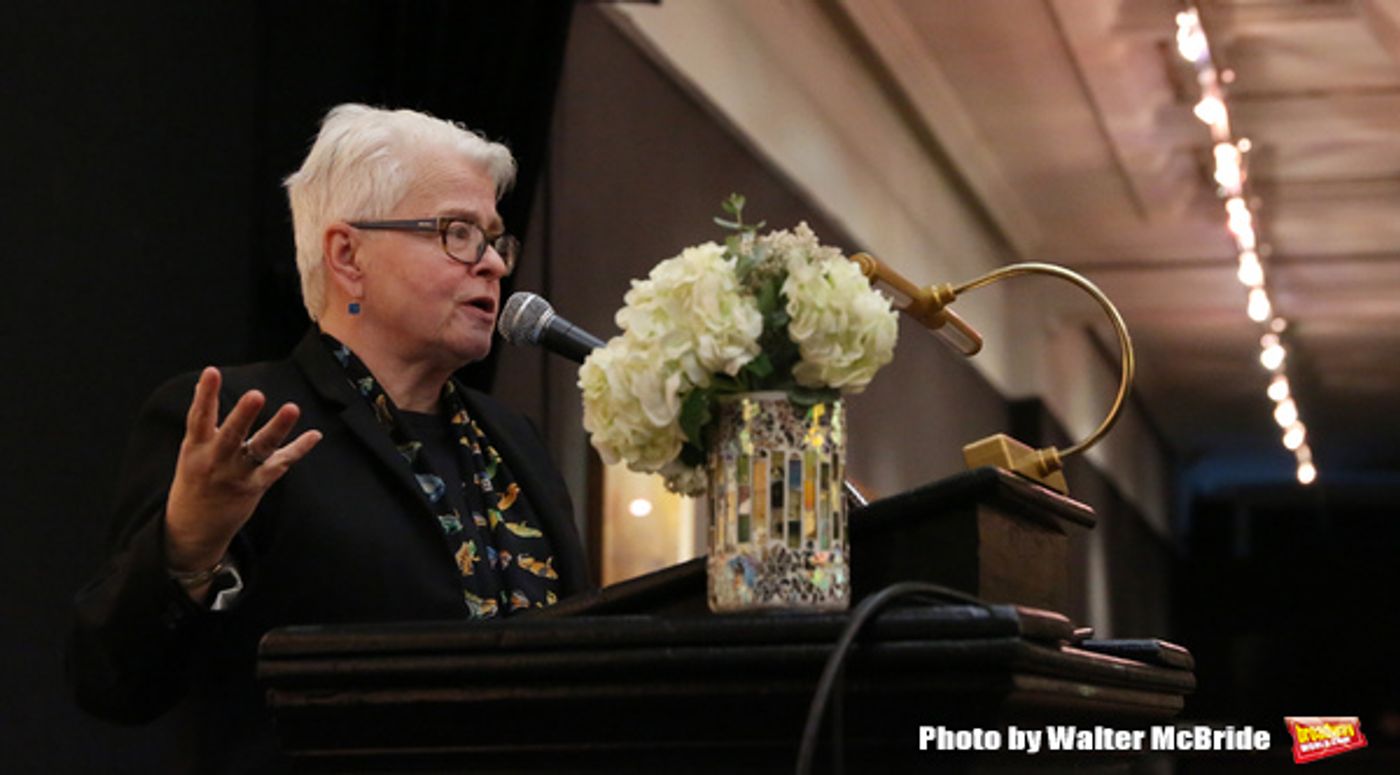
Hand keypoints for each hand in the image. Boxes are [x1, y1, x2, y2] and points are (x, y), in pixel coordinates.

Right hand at [164, 367, 321, 581]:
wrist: (192, 530)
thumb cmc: (195, 481)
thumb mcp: (191, 450)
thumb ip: (204, 419)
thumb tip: (206, 380)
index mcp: (195, 449)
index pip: (199, 417)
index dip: (205, 394)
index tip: (211, 371)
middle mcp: (215, 462)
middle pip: (231, 435)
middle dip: (243, 415)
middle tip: (256, 394)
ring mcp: (236, 475)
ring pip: (259, 449)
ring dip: (277, 428)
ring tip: (292, 408)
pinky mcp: (254, 487)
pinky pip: (280, 465)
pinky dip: (298, 450)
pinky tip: (315, 435)